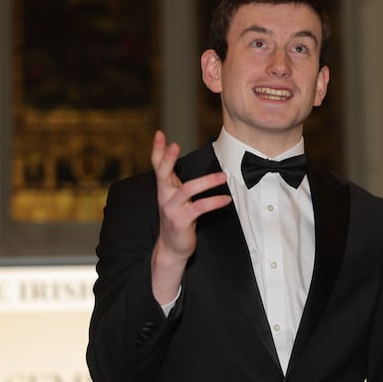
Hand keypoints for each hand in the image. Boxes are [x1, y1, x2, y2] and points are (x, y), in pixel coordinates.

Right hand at [150, 130, 230, 302]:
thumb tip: (182, 163)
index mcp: (163, 189)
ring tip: (223, 176)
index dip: (157, 150)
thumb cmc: (178, 219)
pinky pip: (199, 208)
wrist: (172, 248)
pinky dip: (214, 202)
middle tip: (174, 145)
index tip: (159, 133)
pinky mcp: (182, 221)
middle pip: (162, 174)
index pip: (157, 166)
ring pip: (187, 190)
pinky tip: (226, 199)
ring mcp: (171, 209)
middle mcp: (164, 197)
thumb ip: (175, 181)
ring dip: (207, 181)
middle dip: (168, 159)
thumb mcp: (175, 198)